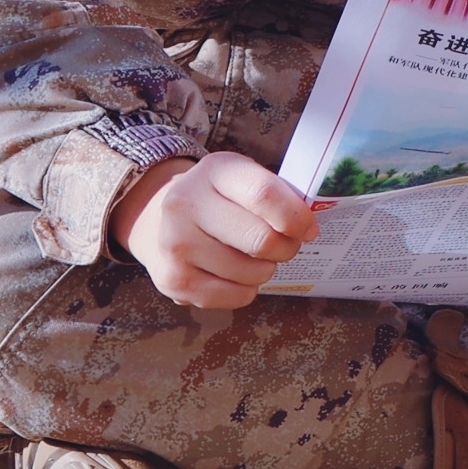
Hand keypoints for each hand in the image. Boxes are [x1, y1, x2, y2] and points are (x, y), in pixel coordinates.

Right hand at [114, 151, 318, 309]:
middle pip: (262, 240)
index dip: (296, 218)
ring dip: (266, 270)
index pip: (264, 195)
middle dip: (286, 248)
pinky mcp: (172, 280)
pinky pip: (235, 296)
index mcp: (214, 171)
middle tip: (284, 246)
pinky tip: (235, 274)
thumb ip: (278, 196)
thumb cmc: (219, 200)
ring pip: (252, 272)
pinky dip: (247, 290)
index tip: (308, 229)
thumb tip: (309, 228)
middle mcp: (186, 204)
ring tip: (253, 257)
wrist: (158, 220)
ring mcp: (174, 244)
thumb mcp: (244, 179)